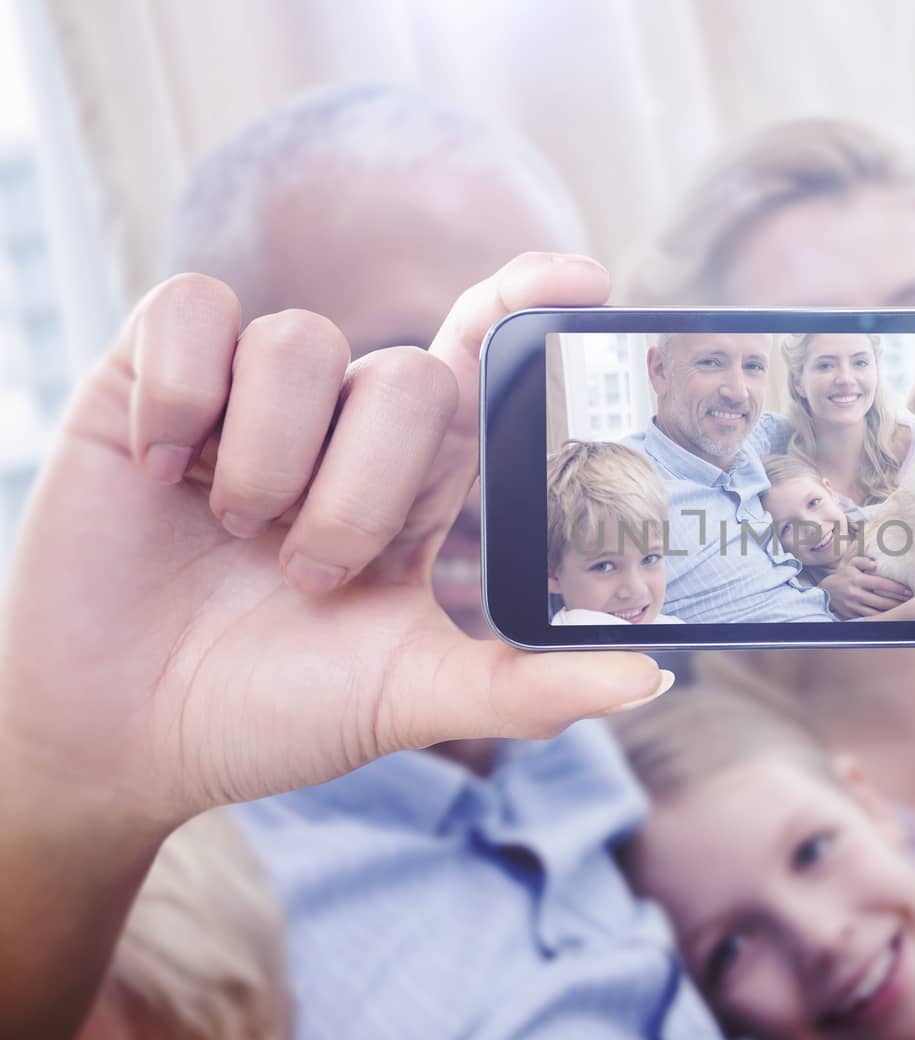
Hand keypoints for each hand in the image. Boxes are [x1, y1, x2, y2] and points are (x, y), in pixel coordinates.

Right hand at [1, 254, 669, 827]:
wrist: (122, 740)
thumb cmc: (274, 710)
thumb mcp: (409, 698)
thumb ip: (524, 687)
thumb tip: (650, 676)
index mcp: (421, 478)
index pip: (486, 360)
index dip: (528, 307)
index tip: (581, 281)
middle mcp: (346, 422)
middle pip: (410, 374)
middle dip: (365, 492)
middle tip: (312, 574)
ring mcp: (251, 397)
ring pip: (303, 343)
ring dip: (274, 463)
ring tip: (235, 538)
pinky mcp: (151, 381)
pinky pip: (192, 312)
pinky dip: (183, 394)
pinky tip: (163, 473)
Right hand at [820, 555, 912, 617]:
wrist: (826, 591)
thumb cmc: (844, 575)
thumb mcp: (851, 563)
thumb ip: (864, 561)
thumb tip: (876, 564)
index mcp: (857, 580)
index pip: (881, 584)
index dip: (896, 588)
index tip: (908, 590)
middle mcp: (856, 594)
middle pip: (881, 601)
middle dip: (897, 603)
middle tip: (910, 602)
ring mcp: (853, 606)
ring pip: (876, 613)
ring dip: (890, 612)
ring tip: (903, 610)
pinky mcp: (852, 615)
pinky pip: (869, 619)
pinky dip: (880, 618)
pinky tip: (891, 616)